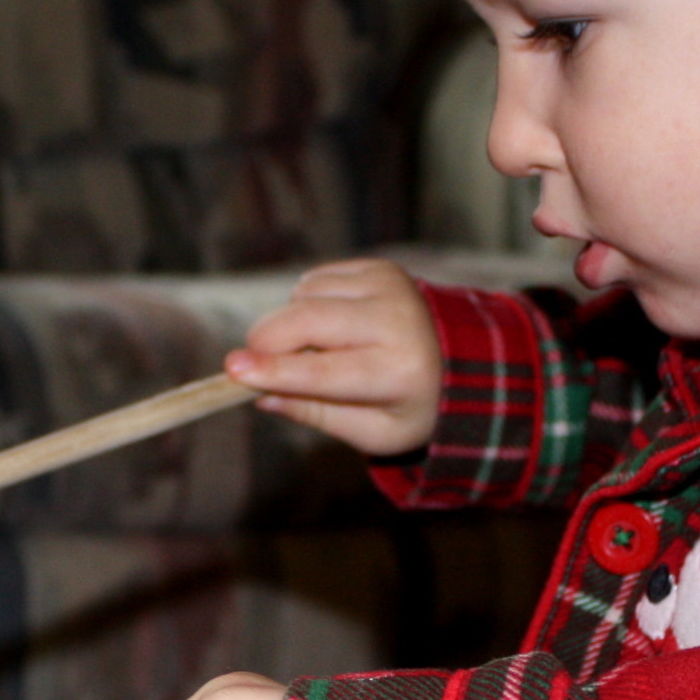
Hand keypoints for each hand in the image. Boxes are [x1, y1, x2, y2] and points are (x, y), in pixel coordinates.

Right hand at [224, 258, 442, 456]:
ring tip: (314, 350)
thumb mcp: (374, 431)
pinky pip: (315, 280)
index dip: (274, 370)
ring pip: (304, 296)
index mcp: (400, 372)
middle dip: (265, 340)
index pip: (323, 371)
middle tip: (247, 363)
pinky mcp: (378, 268)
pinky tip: (329, 324)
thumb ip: (316, 414)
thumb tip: (261, 395)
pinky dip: (306, 304)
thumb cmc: (412, 404)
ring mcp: (389, 287)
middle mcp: (397, 321)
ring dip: (289, 324)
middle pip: (307, 320)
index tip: (233, 370)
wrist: (465, 358)